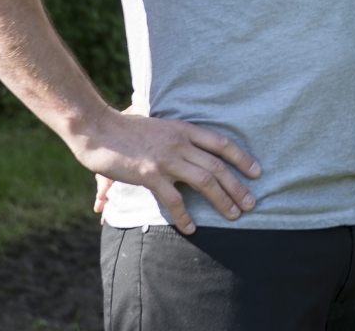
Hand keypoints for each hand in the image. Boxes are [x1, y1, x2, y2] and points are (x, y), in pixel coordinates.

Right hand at [73, 108, 261, 233]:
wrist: (97, 128)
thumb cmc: (124, 128)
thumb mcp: (158, 125)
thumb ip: (174, 137)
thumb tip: (188, 148)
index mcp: (184, 129)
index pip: (221, 143)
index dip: (242, 157)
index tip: (257, 172)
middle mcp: (180, 142)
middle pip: (217, 166)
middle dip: (237, 186)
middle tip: (251, 203)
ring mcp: (166, 159)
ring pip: (204, 181)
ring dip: (221, 200)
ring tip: (233, 215)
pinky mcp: (149, 174)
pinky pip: (174, 199)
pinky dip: (185, 215)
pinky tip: (191, 227)